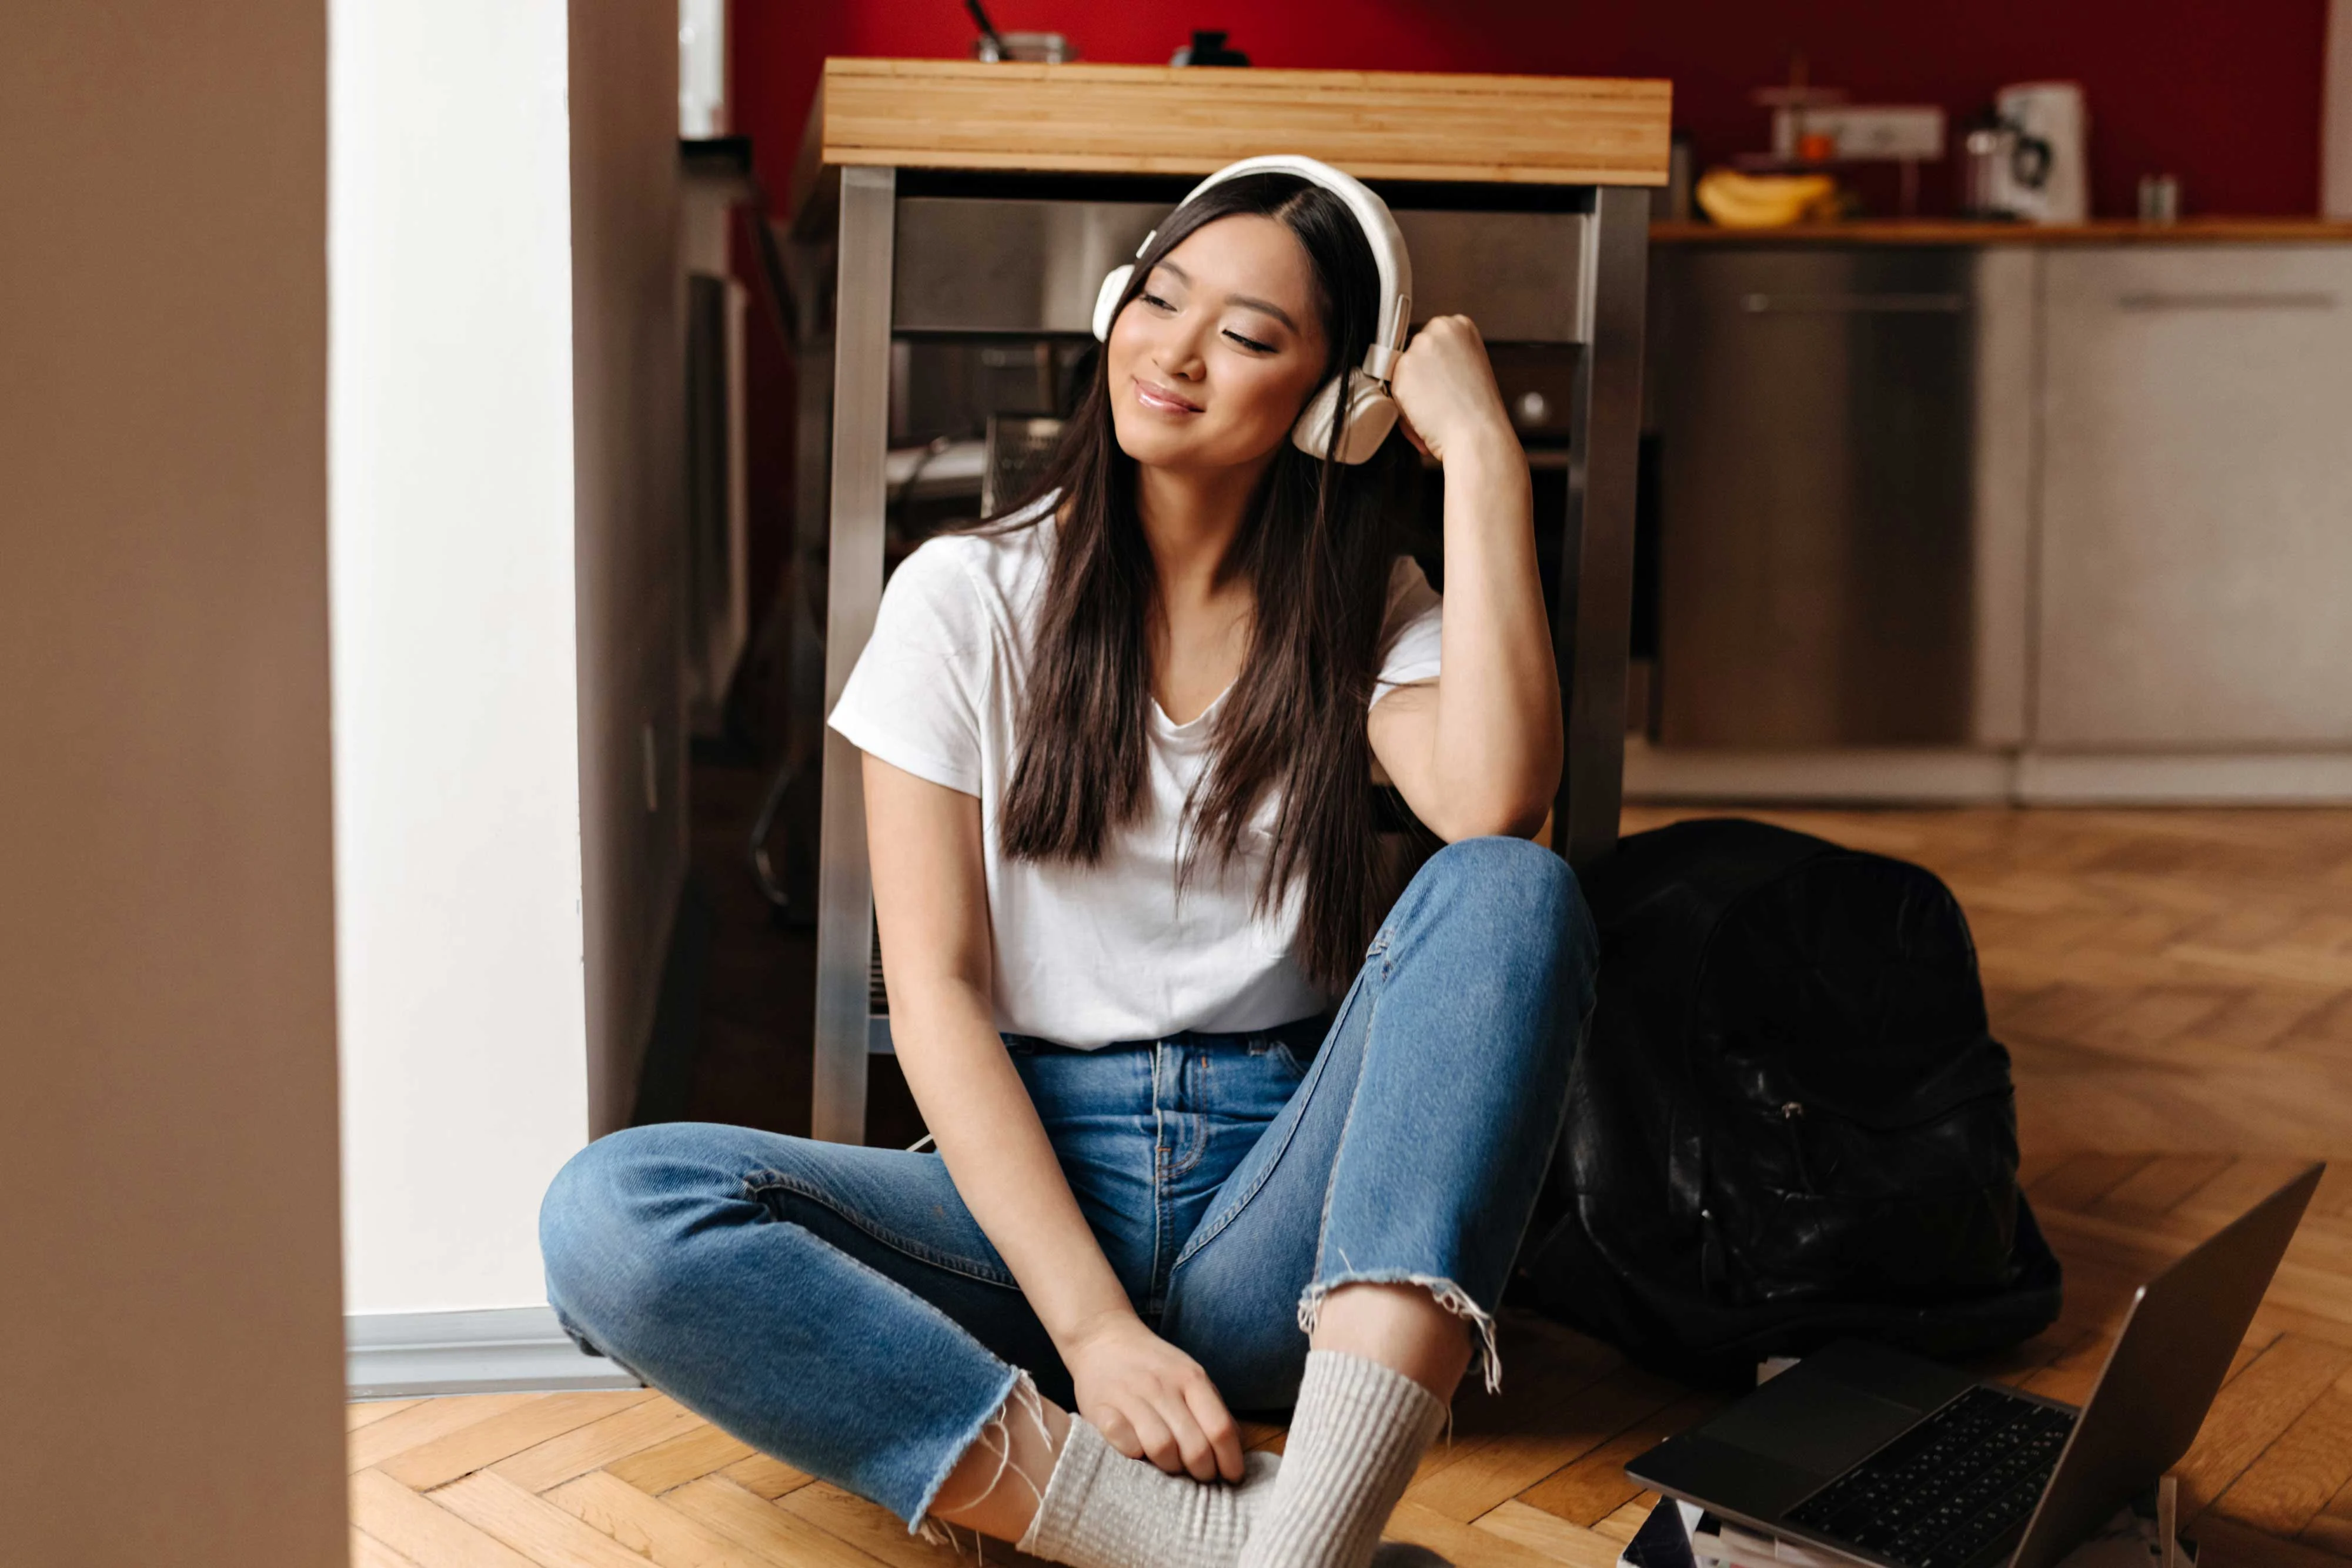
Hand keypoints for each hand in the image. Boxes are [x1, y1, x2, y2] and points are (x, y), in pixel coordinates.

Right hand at [1060, 1310, 1244, 1482]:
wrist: (1103, 1337)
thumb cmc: (1152, 1364)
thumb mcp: (1189, 1374)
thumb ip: (1212, 1408)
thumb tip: (1236, 1447)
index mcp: (1191, 1378)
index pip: (1220, 1429)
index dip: (1231, 1461)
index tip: (1233, 1478)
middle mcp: (1163, 1386)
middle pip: (1195, 1447)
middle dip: (1203, 1472)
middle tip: (1200, 1476)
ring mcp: (1130, 1397)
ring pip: (1162, 1448)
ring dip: (1170, 1467)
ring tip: (1171, 1466)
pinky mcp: (1101, 1409)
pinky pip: (1124, 1443)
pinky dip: (1134, 1455)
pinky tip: (1138, 1452)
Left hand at [1388, 314, 1514, 464]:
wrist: (1478, 435)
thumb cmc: (1477, 412)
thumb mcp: (1468, 367)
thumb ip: (1444, 357)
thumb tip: (1420, 363)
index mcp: (1460, 325)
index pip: (1430, 340)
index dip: (1433, 367)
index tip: (1443, 383)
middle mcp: (1439, 327)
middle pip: (1412, 353)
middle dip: (1420, 379)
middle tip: (1441, 401)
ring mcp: (1419, 346)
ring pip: (1402, 373)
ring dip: (1411, 396)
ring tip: (1436, 411)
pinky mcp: (1402, 369)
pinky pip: (1394, 392)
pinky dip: (1404, 410)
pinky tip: (1426, 417)